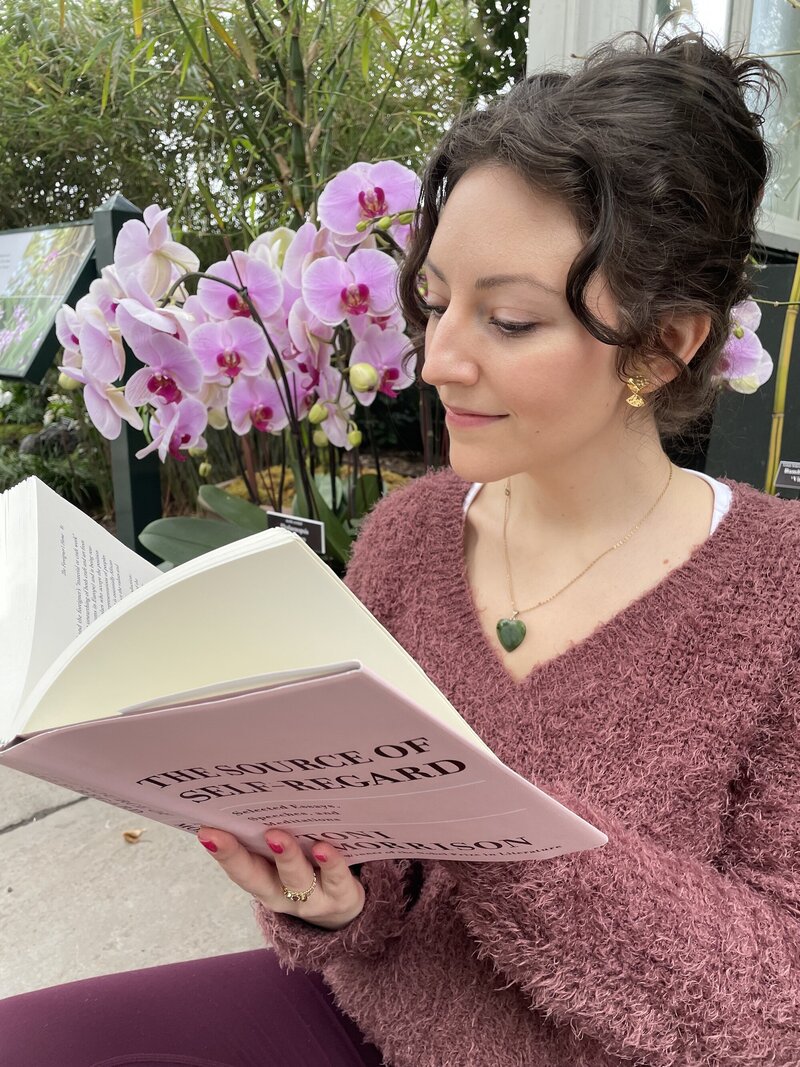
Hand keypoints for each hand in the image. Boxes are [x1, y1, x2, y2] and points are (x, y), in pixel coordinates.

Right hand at [196, 825, 365, 930]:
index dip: (222, 852)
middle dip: (238, 855)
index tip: (204, 830)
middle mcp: (283, 895)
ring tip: (276, 837)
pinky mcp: (342, 895)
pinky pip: (336, 878)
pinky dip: (330, 863)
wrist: (344, 908)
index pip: (239, 868)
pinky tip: (322, 847)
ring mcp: (313, 898)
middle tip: (223, 833)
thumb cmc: (307, 871)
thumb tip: (247, 797)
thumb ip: (266, 839)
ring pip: (297, 879)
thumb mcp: (284, 862)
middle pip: (259, 877)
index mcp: (265, 882)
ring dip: (285, 857)